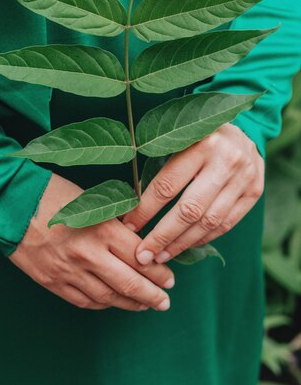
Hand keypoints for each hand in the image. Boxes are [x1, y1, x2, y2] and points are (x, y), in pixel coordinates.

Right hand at [9, 172, 174, 310]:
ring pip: (108, 296)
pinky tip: (113, 302)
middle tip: (165, 301)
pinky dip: (103, 304)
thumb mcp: (89, 198)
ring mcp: (68, 271)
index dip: (158, 270)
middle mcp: (87, 253)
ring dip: (130, 303)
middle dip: (152, 295)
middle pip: (129, 282)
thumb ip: (114, 219)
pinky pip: (83, 300)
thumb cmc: (51, 192)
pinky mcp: (52, 281)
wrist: (8, 202)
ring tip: (144, 305)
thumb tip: (138, 236)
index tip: (169, 278)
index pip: (139, 256)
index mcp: (100, 228)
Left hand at [122, 123, 264, 264]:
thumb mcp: (178, 139)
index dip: (145, 210)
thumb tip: (133, 205)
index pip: (167, 185)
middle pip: (189, 209)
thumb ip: (160, 167)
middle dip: (162, 236)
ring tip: (161, 255)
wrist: (243, 129)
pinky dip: (204, 238)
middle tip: (144, 255)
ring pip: (209, 222)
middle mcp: (226, 160)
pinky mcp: (255, 191)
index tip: (129, 227)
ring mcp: (244, 177)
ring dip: (182, 243)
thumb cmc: (198, 136)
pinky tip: (185, 245)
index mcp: (200, 143)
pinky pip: (226, 223)